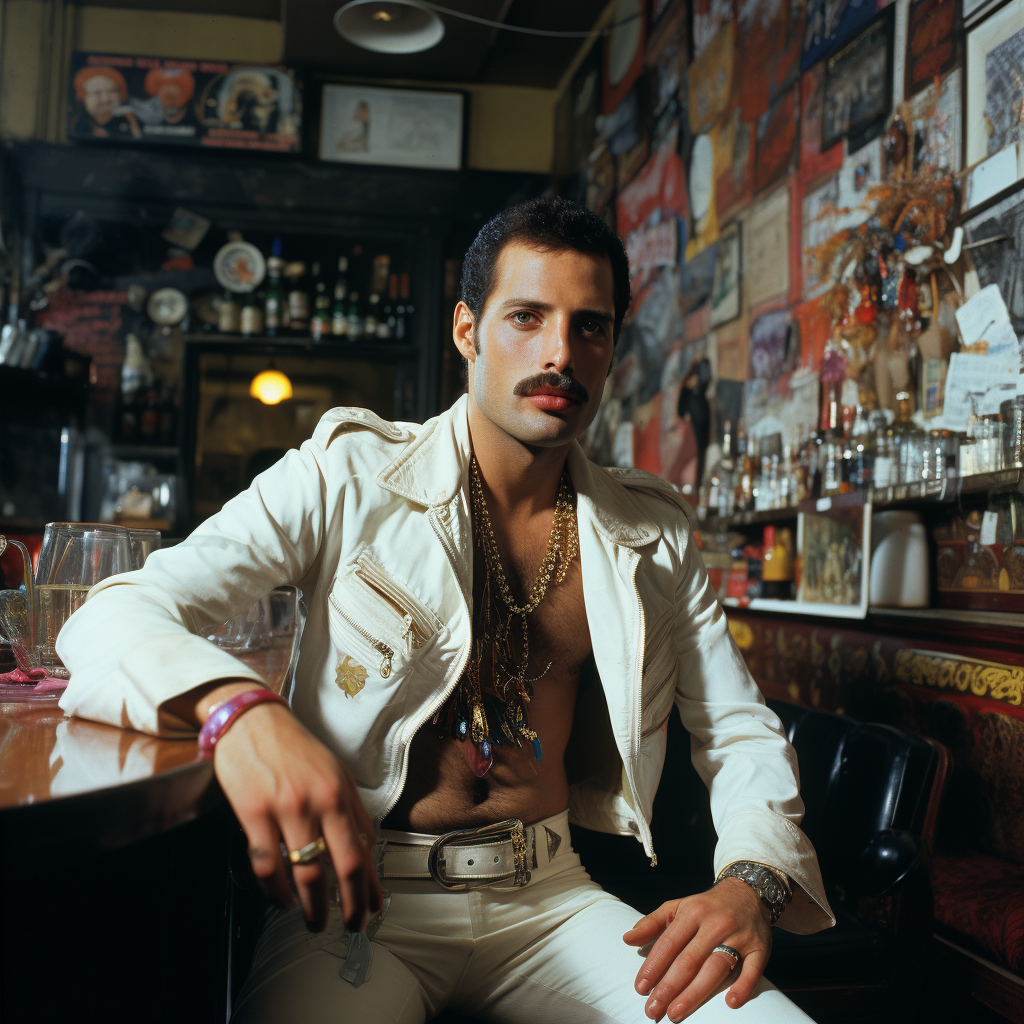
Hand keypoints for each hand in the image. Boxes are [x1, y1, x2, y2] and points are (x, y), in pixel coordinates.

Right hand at [213, 695, 383, 933]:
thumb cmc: (292, 747)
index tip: (373, 907)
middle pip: (345, 865)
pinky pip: (268, 865)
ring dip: (313, 906)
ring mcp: (288, 808)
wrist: (251, 719)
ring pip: (306, 872)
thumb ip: (347, 808)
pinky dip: (275, 891)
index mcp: (342, 791)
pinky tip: (280, 898)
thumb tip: (363, 846)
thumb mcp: (332, 771)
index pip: (366, 847)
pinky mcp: (254, 813)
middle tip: (351, 926)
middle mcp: (321, 800)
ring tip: (314, 920)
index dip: (371, 884)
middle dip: (351, 905)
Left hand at [622, 877, 771, 1021]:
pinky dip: (742, 986)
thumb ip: (652, 923)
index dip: (653, 966)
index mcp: (693, 912)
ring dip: (695, 993)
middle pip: (689, 960)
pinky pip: (752, 970)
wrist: (748, 892)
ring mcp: (739, 936)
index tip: (640, 988)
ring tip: (676, 1013)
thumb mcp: (678, 906)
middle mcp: (715, 924)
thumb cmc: (706, 906)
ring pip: (716, 968)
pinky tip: (729, 1003)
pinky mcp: (759, 948)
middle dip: (669, 987)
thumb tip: (627, 939)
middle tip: (653, 1011)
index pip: (669, 943)